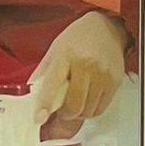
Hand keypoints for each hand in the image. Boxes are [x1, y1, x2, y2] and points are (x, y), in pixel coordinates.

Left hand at [32, 12, 126, 138]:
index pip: (53, 83)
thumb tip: (30, 96)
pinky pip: (100, 108)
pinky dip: (91, 111)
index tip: (39, 118)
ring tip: (75, 103)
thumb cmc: (78, 39)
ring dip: (78, 114)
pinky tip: (87, 101)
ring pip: (87, 110)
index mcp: (65, 56)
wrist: (107, 27)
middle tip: (61, 111)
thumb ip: (43, 72)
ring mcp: (102, 74)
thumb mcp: (55, 50)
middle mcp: (85, 65)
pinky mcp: (114, 81)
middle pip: (74, 105)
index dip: (46, 104)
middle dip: (65, 115)